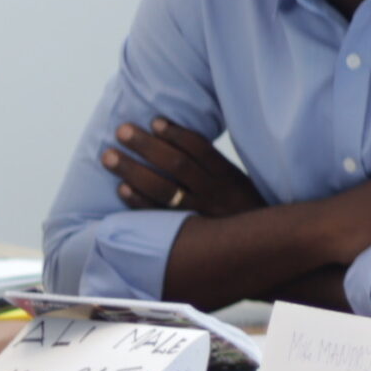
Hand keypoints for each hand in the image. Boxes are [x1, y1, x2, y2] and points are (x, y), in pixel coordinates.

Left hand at [104, 118, 264, 217]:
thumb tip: (177, 141)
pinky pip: (158, 216)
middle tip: (122, 130)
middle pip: (177, 165)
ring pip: (163, 189)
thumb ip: (215, 168)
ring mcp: (200, 215)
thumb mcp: (240, 185)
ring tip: (109, 155)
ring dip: (132, 170)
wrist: (261, 249)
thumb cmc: (244, 210)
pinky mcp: (187, 233)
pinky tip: (121, 187)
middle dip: (147, 145)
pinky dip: (138, 201)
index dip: (177, 134)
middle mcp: (215, 195)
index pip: (201, 150)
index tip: (155, 121)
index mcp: (230, 178)